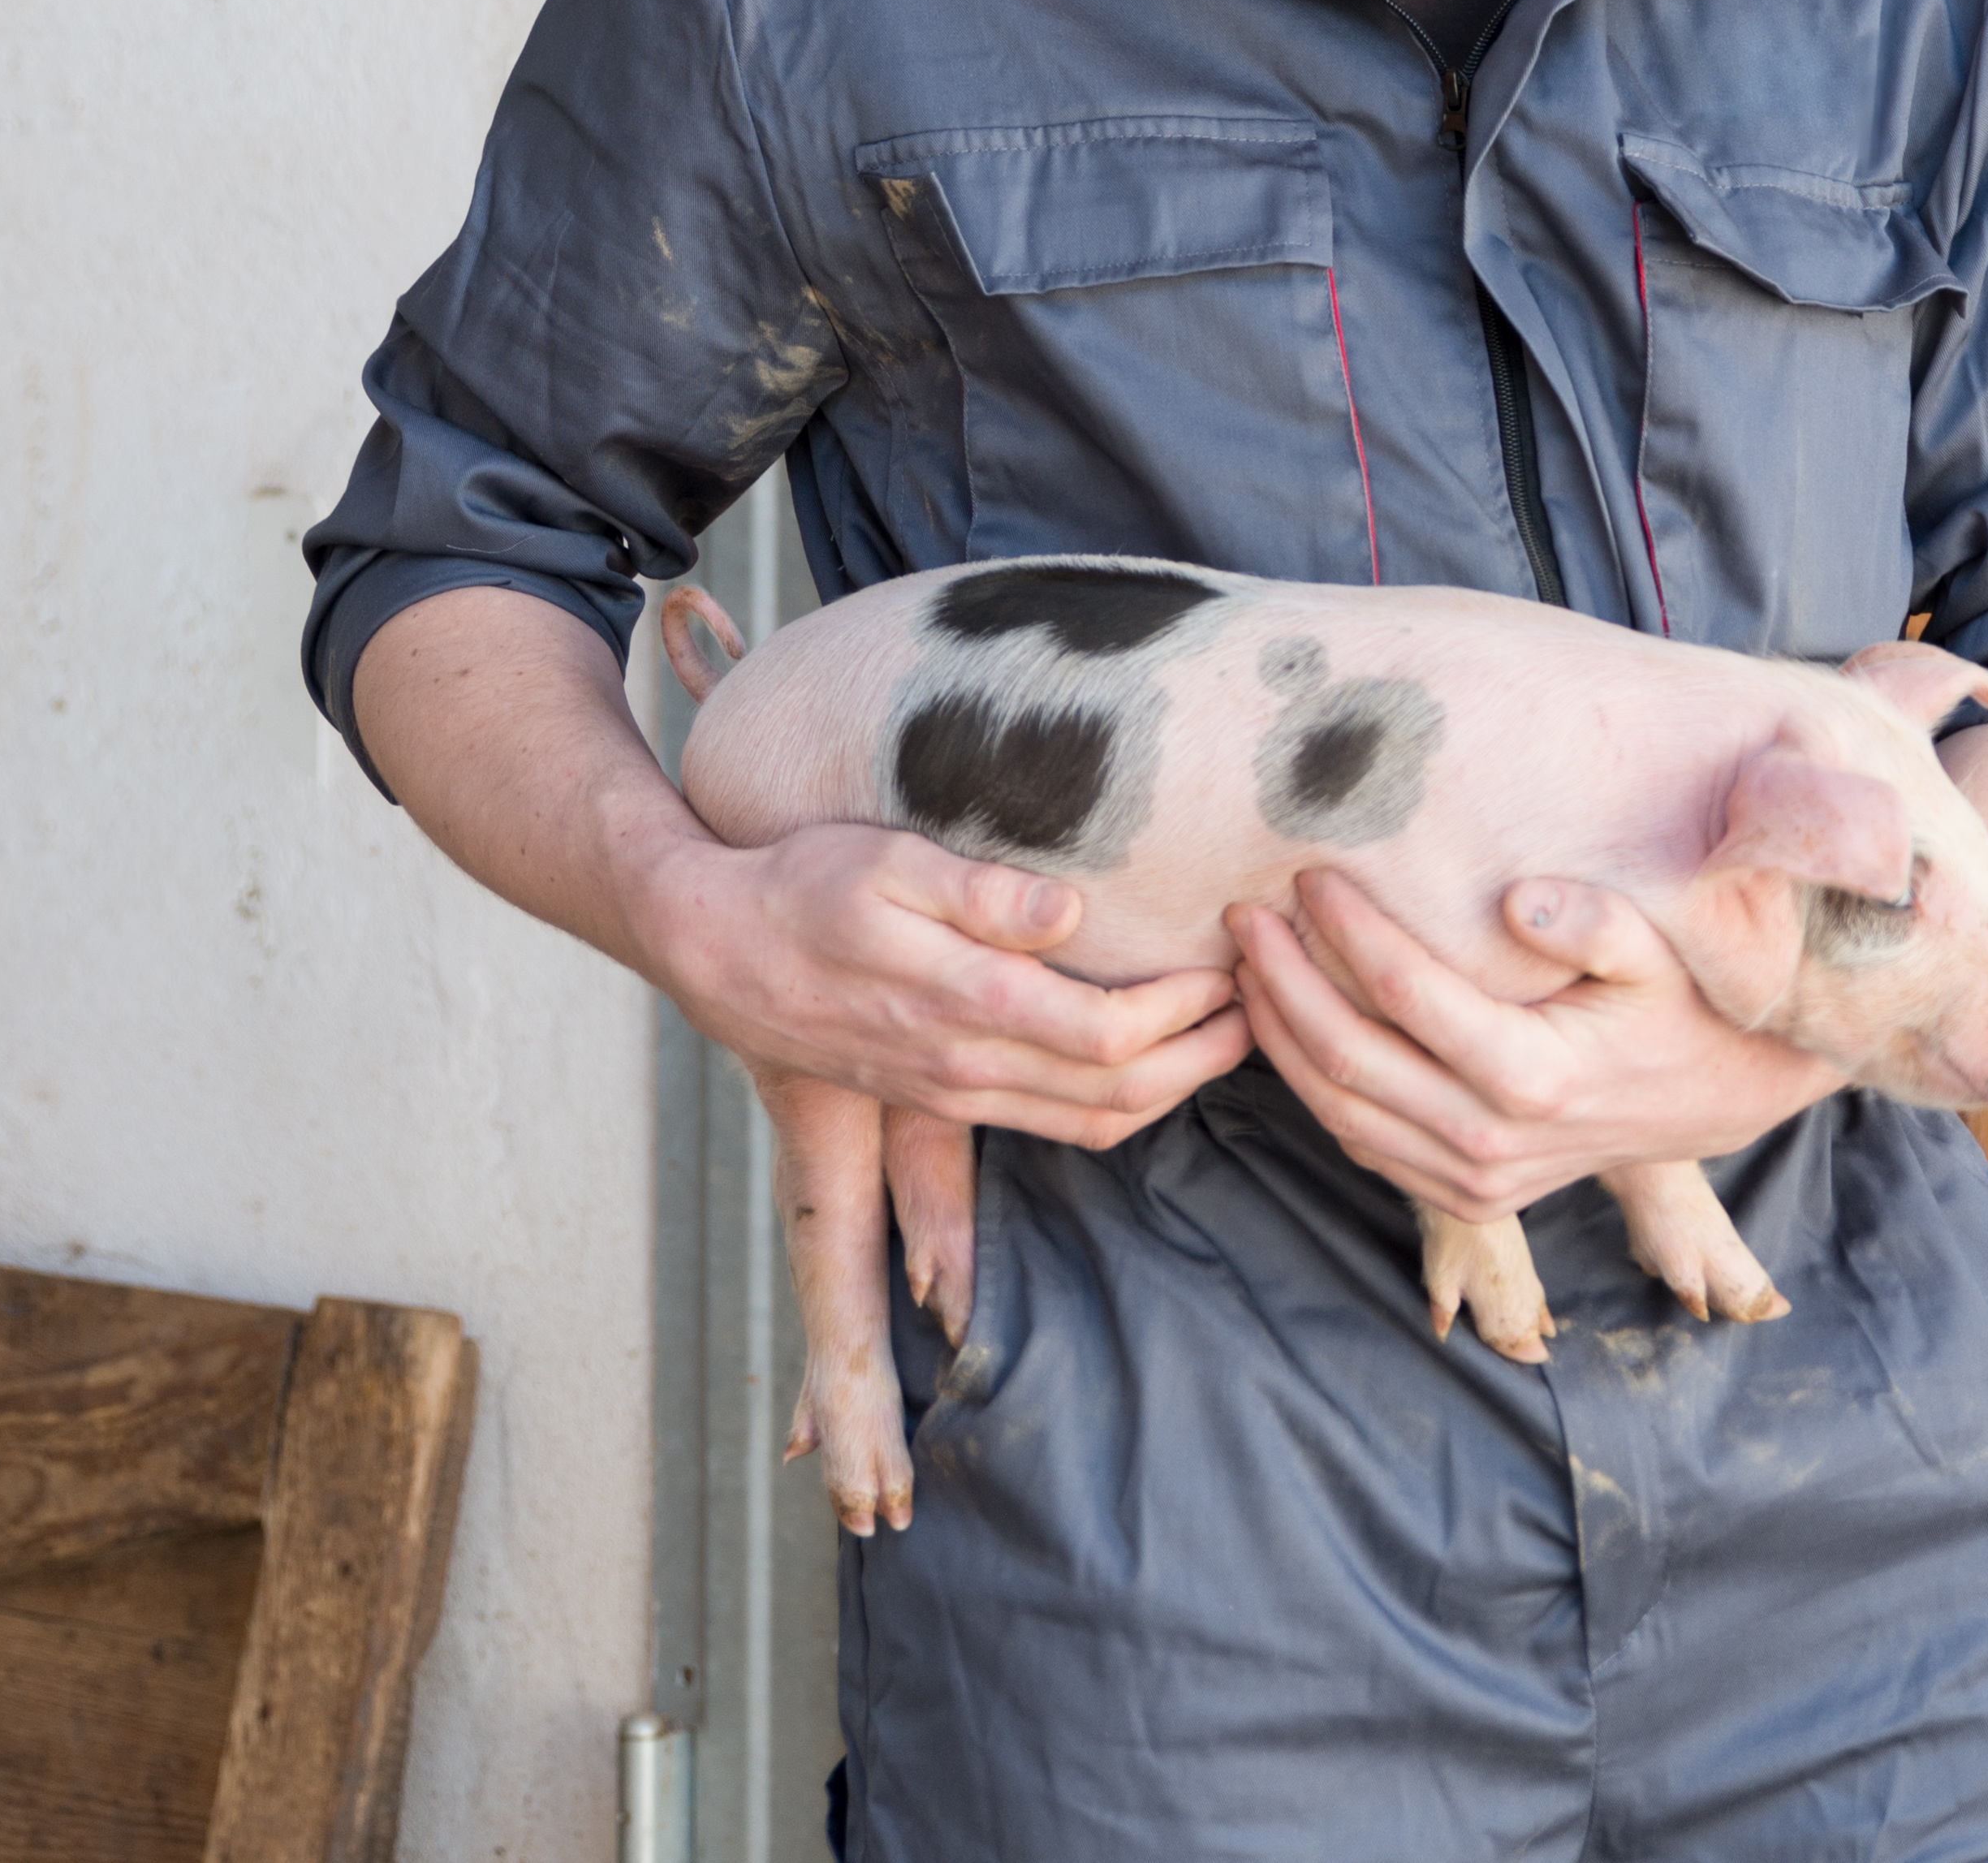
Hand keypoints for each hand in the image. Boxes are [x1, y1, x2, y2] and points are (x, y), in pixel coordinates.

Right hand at [354, 584, 1242, 1153]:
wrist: (714, 946)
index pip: (1112, 1032)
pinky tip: (1160, 1063)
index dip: (1192, 1006)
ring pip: (1095, 1122)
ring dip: (1178, 1088)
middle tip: (1273, 997)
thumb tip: (1070, 911)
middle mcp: (968, 1064)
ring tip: (1239, 1032)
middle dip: (1210, 1053)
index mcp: (966, 1004)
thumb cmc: (802, 885)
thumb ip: (980, 892)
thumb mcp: (884, 862)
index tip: (1240, 957)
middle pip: (1122, 1091)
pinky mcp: (945, 1096)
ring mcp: (956, 1091)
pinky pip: (1056, 1125)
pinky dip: (1124, 1104)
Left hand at [1228, 867, 1841, 1221]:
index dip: (1347, 930)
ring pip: (1336, 1111)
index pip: (1405, 993)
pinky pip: (1361, 1144)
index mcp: (1533, 1075)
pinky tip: (1287, 1030)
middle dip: (1281, 980)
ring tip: (1245, 967)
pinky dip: (1312, 1089)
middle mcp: (1491, 1141)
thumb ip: (1595, 921)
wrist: (1713, 1100)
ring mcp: (1474, 1179)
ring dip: (1277, 1036)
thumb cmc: (1678, 1007)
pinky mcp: (1466, 1196)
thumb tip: (1516, 901)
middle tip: (1243, 917)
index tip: (1310, 875)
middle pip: (1345, 1058)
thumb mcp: (1657, 952)